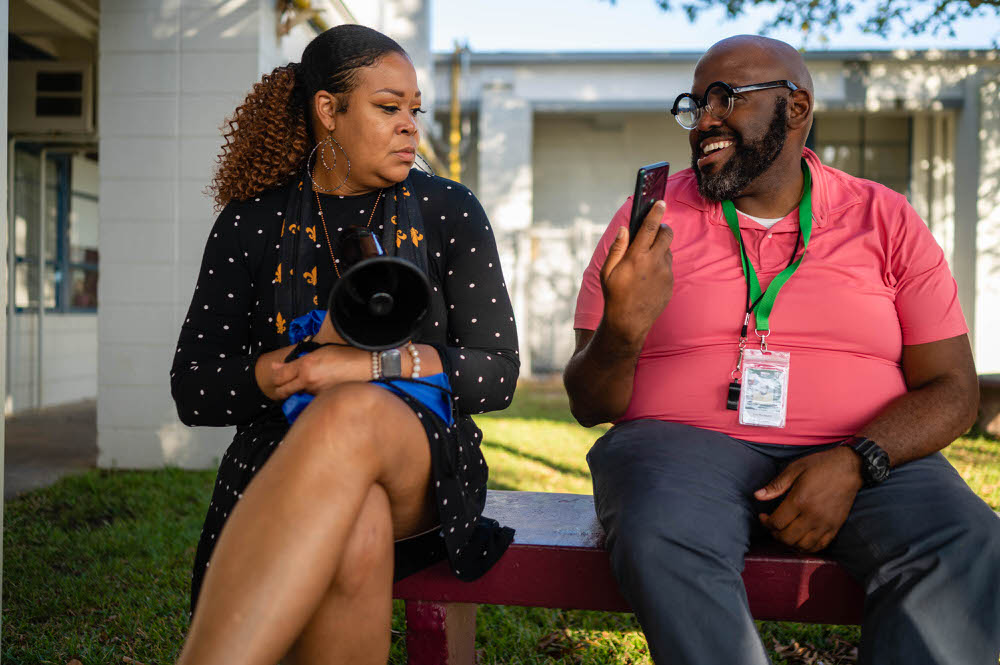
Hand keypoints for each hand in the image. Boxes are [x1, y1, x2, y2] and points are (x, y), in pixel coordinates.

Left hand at [268, 344, 368, 398]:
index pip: (279, 376)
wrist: (365, 366)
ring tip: (306, 385)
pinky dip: (310, 397)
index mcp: (306, 365)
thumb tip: (276, 366)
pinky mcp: (324, 400)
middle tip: (283, 385)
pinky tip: (317, 391)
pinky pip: (310, 400)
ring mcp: (316, 392)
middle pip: (283, 391)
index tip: (277, 375)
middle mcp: (309, 381)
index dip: (275, 376)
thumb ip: (296, 360)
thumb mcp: (317, 351)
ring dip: (296, 393)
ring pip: (297, 396)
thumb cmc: (345, 355)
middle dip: (280, 389)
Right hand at [600, 201, 673, 349]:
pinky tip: (648, 277)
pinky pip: (668, 267)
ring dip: (660, 249)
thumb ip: (617, 248)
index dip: (656, 212)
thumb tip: (625, 228)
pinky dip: (660, 265)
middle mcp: (654, 263)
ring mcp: (665, 273)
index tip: (660, 201)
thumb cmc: (614, 295)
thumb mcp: (607, 272)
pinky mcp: (670, 283)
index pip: (650, 227)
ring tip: (645, 260)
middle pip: (666, 234)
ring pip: (667, 250)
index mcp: (636, 257)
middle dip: (662, 227)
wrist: (629, 322)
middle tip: (655, 230)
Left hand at [755, 446, 863, 552]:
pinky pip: (819, 546)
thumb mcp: (795, 469)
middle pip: (787, 538)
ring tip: (785, 532)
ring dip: (790, 543)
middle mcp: (813, 516)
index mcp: (800, 500)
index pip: (777, 522)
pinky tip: (800, 539)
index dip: (765, 522)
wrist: (850, 468)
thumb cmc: (820, 466)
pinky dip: (807, 547)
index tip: (763, 516)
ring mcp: (825, 524)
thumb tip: (757, 496)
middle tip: (772, 525)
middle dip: (775, 534)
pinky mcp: (835, 527)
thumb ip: (776, 485)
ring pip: (802, 546)